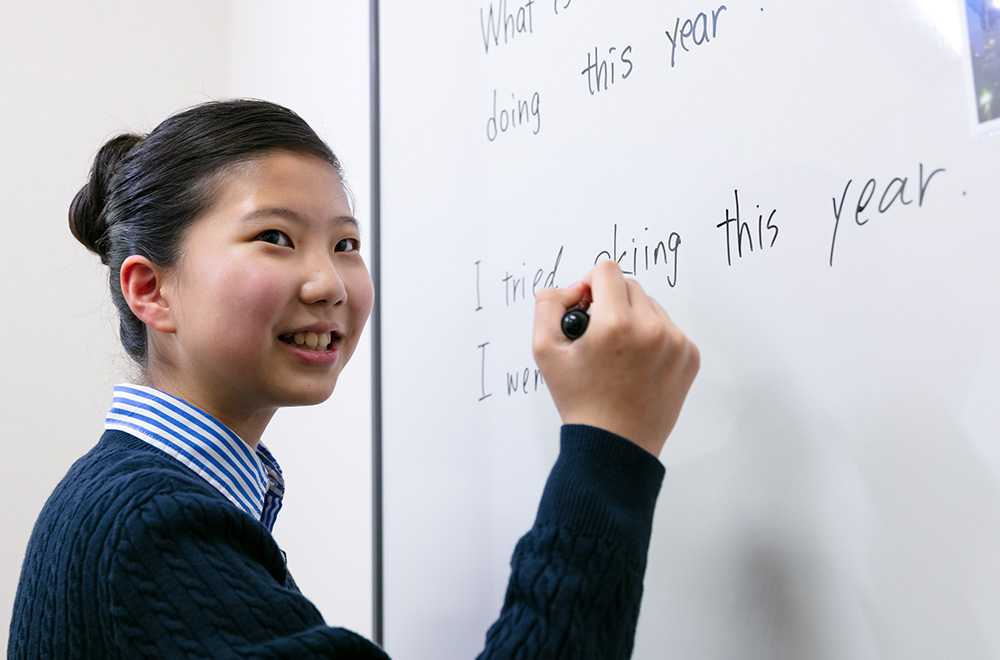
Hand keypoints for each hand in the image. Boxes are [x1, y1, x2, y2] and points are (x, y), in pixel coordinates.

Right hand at [532, 261, 698, 456]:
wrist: (614, 444)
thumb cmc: (580, 401)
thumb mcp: (545, 352)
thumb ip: (548, 306)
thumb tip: (568, 288)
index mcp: (616, 323)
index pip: (606, 270)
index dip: (589, 283)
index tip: (585, 307)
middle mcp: (652, 329)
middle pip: (630, 285)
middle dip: (611, 301)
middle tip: (598, 334)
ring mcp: (676, 343)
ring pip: (650, 306)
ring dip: (633, 318)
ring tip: (618, 353)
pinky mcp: (689, 356)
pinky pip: (668, 328)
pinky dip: (652, 338)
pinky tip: (636, 364)